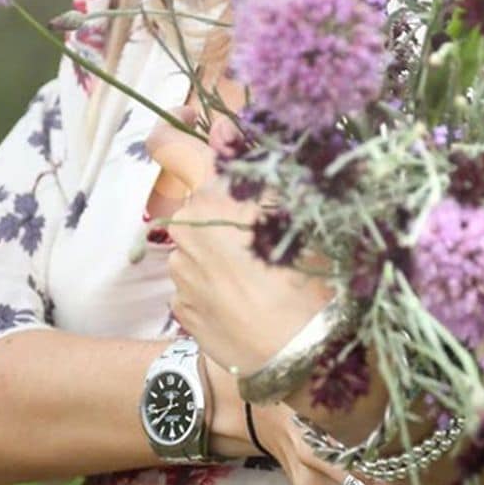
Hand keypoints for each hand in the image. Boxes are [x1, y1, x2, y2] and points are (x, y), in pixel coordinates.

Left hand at [146, 108, 333, 373]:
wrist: (308, 358)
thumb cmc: (315, 274)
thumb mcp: (298, 205)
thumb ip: (251, 161)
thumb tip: (220, 127)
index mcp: (213, 193)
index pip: (168, 144)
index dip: (174, 129)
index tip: (191, 126)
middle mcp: (186, 228)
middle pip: (196, 197)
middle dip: (222, 200)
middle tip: (264, 222)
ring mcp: (180, 271)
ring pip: (197, 241)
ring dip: (220, 244)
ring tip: (266, 271)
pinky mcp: (182, 308)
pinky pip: (197, 280)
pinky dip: (218, 280)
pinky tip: (252, 298)